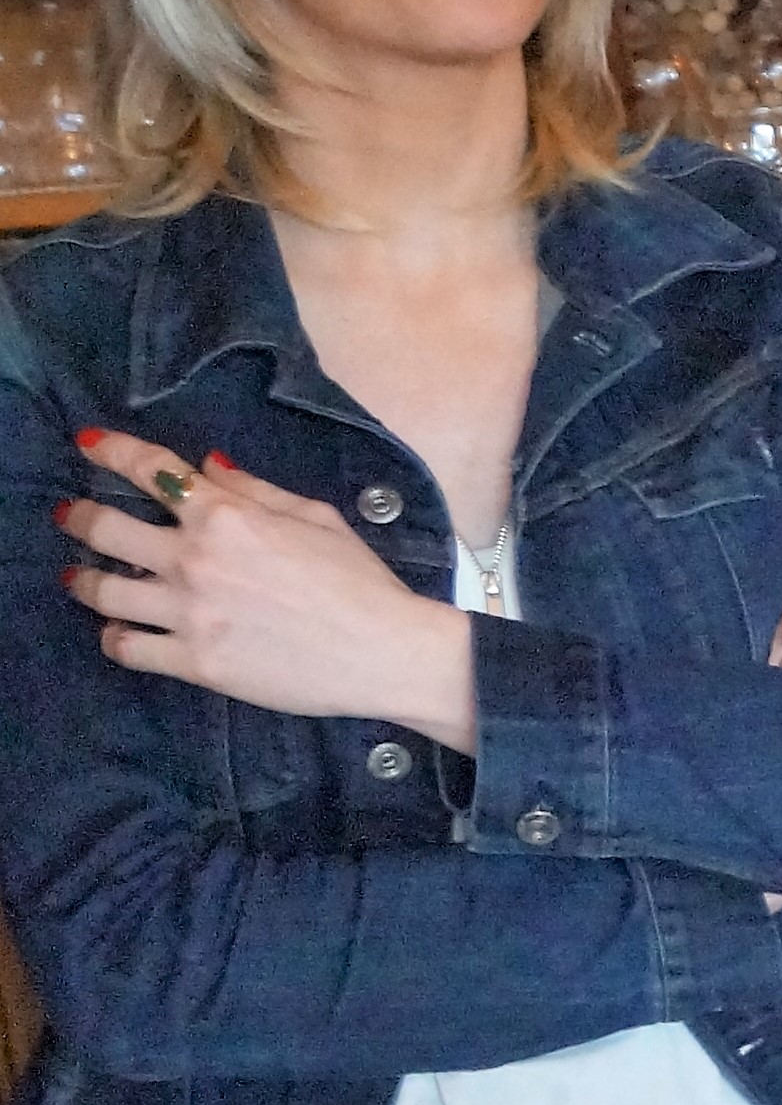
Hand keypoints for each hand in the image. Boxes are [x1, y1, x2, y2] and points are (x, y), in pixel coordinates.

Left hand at [55, 428, 474, 746]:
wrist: (385, 651)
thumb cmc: (361, 581)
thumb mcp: (318, 518)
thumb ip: (256, 490)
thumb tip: (209, 466)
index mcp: (227, 516)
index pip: (150, 469)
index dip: (111, 450)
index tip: (88, 443)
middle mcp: (195, 559)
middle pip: (104, 529)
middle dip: (79, 517)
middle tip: (73, 518)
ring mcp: (190, 613)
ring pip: (103, 591)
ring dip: (85, 580)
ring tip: (83, 579)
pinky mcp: (195, 661)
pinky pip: (127, 647)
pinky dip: (115, 636)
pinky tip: (119, 631)